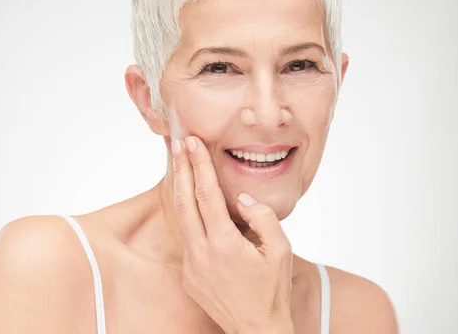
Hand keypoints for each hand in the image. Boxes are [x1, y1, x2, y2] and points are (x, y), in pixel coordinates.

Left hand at [172, 135, 294, 333]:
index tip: (193, 143)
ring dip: (180, 190)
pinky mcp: (188, 276)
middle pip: (184, 201)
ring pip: (181, 219)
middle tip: (178, 144)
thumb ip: (263, 218)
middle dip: (181, 169)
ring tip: (180, 167)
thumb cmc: (271, 291)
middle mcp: (201, 253)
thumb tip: (243, 199)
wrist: (256, 330)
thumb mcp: (280, 251)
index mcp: (224, 244)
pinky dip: (188, 218)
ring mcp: (191, 266)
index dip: (198, 165)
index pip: (206, 194)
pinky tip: (193, 206)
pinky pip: (188, 240)